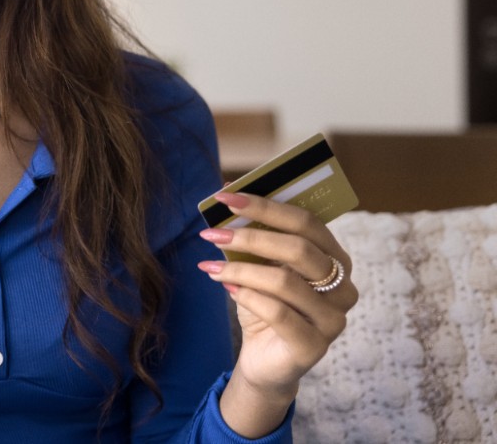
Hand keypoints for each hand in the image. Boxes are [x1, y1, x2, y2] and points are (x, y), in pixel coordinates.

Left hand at [196, 191, 357, 434]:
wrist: (264, 360)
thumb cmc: (264, 305)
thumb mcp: (259, 266)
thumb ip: (254, 237)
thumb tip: (227, 198)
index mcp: (335, 259)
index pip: (307, 221)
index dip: (266, 206)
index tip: (225, 196)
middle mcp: (343, 287)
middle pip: (300, 248)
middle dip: (250, 236)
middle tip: (212, 233)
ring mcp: (333, 319)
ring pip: (284, 281)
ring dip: (241, 269)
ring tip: (212, 267)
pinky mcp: (315, 346)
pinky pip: (278, 313)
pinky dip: (247, 296)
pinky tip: (228, 288)